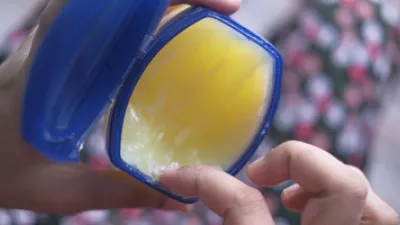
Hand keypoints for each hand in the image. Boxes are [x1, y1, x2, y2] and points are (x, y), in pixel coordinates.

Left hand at [0, 0, 239, 214]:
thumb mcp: (57, 189)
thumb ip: (118, 191)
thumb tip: (178, 194)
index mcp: (52, 66)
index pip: (113, 5)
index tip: (220, 6)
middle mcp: (54, 41)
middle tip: (222, 8)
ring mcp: (55, 38)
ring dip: (159, 0)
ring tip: (202, 15)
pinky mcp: (58, 45)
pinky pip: (101, 13)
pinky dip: (138, 12)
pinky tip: (163, 31)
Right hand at [160, 141, 398, 224]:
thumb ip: (220, 211)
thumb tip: (174, 183)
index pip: (239, 203)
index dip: (204, 180)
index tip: (176, 176)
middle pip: (342, 185)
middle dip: (296, 161)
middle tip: (258, 174)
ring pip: (365, 195)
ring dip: (327, 177)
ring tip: (291, 193)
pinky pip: (370, 214)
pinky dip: (343, 199)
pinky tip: (306, 207)